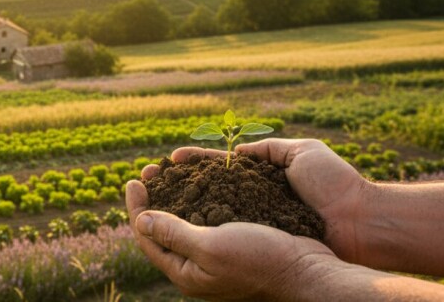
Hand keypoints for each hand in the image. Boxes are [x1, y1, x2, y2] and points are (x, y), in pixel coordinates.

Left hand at [126, 179, 340, 300]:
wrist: (309, 271)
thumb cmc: (260, 260)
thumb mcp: (211, 247)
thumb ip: (173, 234)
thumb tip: (139, 220)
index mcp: (185, 273)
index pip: (147, 237)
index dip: (136, 207)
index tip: (134, 180)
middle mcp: (198, 266)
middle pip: (163, 228)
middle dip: (153, 197)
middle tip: (149, 170)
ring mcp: (217, 255)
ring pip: (186, 220)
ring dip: (176, 194)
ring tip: (171, 170)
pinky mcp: (235, 243)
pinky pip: (209, 217)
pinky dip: (201, 197)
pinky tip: (203, 180)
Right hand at [169, 138, 372, 263]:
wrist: (359, 221)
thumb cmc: (335, 185)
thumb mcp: (302, 152)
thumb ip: (267, 148)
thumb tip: (236, 150)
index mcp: (261, 179)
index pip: (218, 168)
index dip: (192, 164)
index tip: (169, 159)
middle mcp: (252, 202)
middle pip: (203, 191)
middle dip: (174, 184)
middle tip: (148, 177)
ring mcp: (253, 224)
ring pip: (205, 212)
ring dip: (176, 204)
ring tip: (151, 196)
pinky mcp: (258, 242)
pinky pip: (221, 233)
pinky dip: (195, 227)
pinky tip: (174, 221)